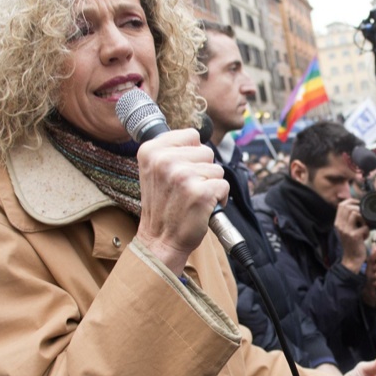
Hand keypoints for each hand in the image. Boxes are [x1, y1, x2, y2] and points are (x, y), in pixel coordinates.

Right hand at [136, 128, 226, 275]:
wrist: (160, 240)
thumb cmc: (163, 205)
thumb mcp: (155, 170)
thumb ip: (172, 149)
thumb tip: (197, 135)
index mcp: (151, 150)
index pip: (192, 134)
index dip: (193, 154)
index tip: (180, 170)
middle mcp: (164, 160)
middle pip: (207, 151)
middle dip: (203, 170)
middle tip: (186, 188)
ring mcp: (182, 176)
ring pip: (217, 168)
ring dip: (211, 184)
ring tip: (193, 197)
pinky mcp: (200, 192)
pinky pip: (224, 185)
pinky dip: (220, 197)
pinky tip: (203, 206)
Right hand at [335, 198, 367, 271]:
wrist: (351, 259)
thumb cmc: (352, 243)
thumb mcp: (347, 230)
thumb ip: (349, 220)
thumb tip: (357, 208)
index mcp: (338, 223)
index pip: (341, 205)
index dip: (351, 201)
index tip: (359, 204)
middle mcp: (340, 225)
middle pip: (348, 207)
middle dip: (359, 209)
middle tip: (364, 217)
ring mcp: (346, 230)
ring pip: (356, 213)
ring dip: (364, 219)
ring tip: (365, 227)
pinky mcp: (354, 236)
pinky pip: (365, 226)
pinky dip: (368, 230)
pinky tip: (366, 236)